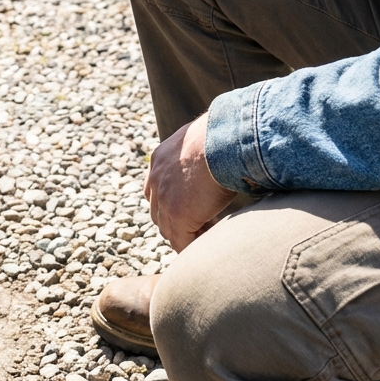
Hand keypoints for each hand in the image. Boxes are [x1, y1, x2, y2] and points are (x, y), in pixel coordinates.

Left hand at [144, 113, 235, 252]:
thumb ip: (200, 149)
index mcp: (160, 159)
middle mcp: (157, 179)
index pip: (156, 190)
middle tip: (204, 223)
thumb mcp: (202, 137)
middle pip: (159, 212)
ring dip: (188, 235)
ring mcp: (164, 199)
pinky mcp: (178, 215)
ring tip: (210, 233)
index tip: (194, 207)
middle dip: (179, 221)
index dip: (172, 203)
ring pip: (169, 230)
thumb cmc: (222, 134)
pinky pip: (182, 242)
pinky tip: (211, 242)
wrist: (223, 139)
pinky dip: (194, 246)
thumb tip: (220, 151)